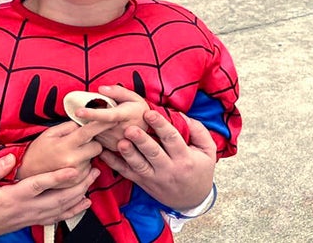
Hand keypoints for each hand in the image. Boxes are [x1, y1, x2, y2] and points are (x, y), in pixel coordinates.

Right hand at [0, 154, 98, 241]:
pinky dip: (72, 211)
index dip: (57, 177)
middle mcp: (24, 210)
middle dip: (78, 185)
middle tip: (94, 170)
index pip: (38, 186)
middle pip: (57, 199)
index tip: (73, 168)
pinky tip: (84, 203)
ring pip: (60, 209)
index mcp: (11, 198)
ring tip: (93, 180)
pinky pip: (55, 218)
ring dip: (79, 195)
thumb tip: (12, 158)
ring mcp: (28, 218)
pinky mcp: (30, 221)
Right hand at [18, 119, 108, 182]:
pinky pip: (89, 170)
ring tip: (70, 155)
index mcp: (66, 145)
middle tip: (80, 141)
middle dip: (93, 142)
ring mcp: (76, 173)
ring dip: (87, 155)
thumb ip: (68, 127)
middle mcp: (74, 160)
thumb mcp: (49, 133)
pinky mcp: (77, 183)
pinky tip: (71, 165)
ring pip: (94, 159)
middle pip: (97, 146)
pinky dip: (84, 166)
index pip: (90, 131)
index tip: (114, 116)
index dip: (103, 123)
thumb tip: (84, 122)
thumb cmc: (38, 150)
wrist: (27, 174)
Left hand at [72, 85, 149, 151]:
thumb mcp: (133, 97)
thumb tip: (100, 89)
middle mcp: (121, 130)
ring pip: (95, 132)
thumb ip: (117, 91)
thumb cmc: (137, 110)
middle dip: (88, 116)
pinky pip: (97, 138)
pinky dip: (95, 131)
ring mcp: (116, 141)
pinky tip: (101, 126)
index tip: (78, 111)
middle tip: (86, 109)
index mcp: (126, 115)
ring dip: (91, 124)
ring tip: (98, 117)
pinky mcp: (112, 147)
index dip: (93, 113)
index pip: (107, 115)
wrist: (147, 131)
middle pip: (97, 124)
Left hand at [99, 110, 216, 212]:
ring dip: (128, 154)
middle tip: (130, 128)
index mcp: (184, 158)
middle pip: (153, 153)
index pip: (172, 139)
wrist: (192, 201)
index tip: (150, 112)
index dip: (160, 126)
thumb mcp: (208, 151)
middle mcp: (168, 169)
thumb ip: (198, 131)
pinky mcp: (143, 183)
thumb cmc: (200, 170)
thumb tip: (182, 115)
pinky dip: (114, 164)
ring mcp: (154, 178)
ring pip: (139, 166)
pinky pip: (127, 174)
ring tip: (120, 142)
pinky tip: (103, 153)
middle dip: (141, 141)